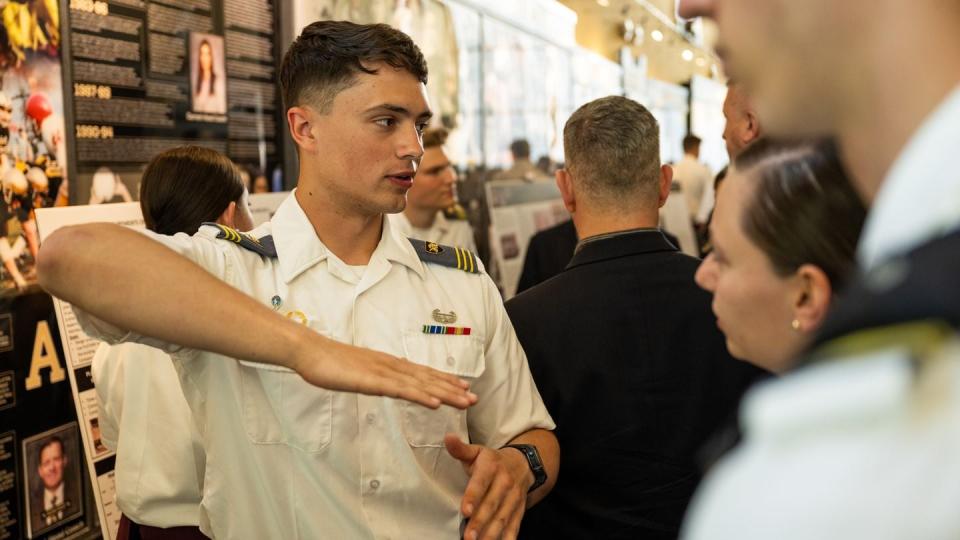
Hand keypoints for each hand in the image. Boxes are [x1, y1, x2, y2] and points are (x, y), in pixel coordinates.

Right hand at [292, 337, 477, 409]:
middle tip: (474, 397)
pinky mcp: (372, 381)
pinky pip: (401, 390)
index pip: (421, 372)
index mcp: (387, 363)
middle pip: (427, 378)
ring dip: (445, 393)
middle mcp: (391, 365)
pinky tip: (435, 404)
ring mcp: (383, 372)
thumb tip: (381, 382)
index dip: (443, 380)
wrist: (310, 351)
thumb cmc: (329, 362)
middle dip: (452, 388)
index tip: (462, 387)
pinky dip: (421, 396)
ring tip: (465, 401)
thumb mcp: (356, 370)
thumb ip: (372, 376)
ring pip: (421, 384)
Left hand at [445, 434, 532, 539]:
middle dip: (480, 522)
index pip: (481, 483)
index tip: (465, 510)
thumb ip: (461, 449)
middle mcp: (505, 483)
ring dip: (492, 533)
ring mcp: (514, 498)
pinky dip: (509, 538)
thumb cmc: (492, 461)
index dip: (473, 496)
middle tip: (468, 537)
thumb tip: (447, 438)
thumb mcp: (477, 452)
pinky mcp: (519, 510)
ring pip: (503, 518)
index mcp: (491, 467)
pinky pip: (515, 526)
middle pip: (492, 504)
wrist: (523, 464)